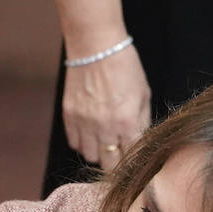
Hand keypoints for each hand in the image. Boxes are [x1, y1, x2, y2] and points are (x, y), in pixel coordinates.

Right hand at [62, 44, 150, 167]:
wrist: (95, 47)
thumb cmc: (124, 67)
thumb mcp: (143, 94)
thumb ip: (142, 121)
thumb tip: (139, 141)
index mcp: (127, 121)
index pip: (131, 156)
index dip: (134, 162)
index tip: (135, 164)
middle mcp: (104, 127)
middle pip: (109, 163)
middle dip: (116, 164)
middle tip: (119, 158)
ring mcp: (84, 123)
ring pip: (90, 156)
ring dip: (98, 153)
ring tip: (104, 143)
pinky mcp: (69, 116)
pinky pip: (75, 143)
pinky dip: (83, 143)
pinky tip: (90, 134)